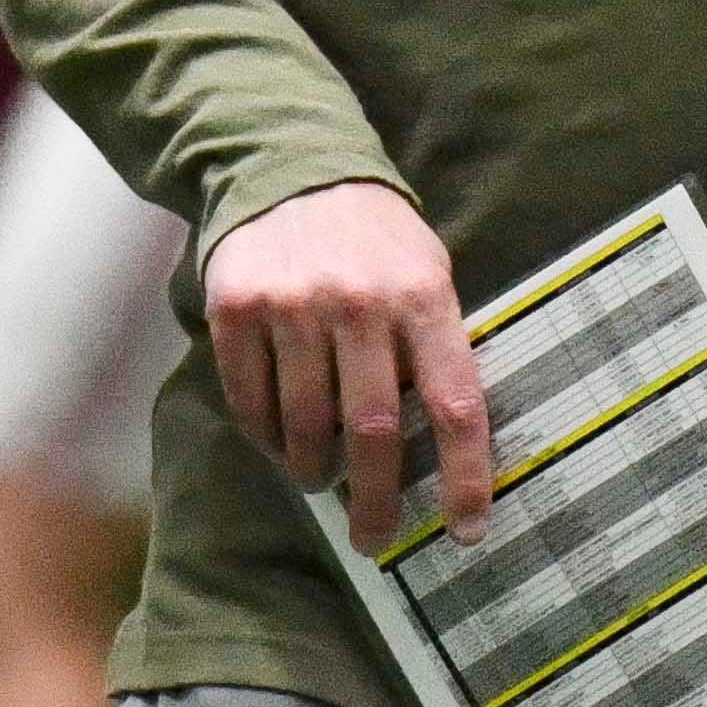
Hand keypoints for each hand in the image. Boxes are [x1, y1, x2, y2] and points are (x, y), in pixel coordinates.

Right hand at [201, 181, 492, 547]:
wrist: (292, 168)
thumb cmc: (376, 237)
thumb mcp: (428, 273)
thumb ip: (435, 345)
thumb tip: (449, 444)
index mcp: (424, 298)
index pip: (455, 403)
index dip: (466, 475)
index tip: (468, 530)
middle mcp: (360, 304)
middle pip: (373, 431)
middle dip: (375, 501)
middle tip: (374, 538)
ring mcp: (294, 307)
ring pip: (306, 426)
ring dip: (314, 469)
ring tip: (321, 478)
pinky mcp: (238, 310)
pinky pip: (252, 401)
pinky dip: (267, 437)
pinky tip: (279, 443)